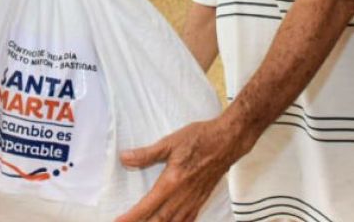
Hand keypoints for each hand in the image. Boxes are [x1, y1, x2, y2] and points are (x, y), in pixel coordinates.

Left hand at [116, 117, 253, 221]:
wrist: (228, 141)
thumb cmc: (200, 139)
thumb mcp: (170, 142)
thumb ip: (147, 154)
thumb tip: (125, 158)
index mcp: (172, 182)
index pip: (147, 206)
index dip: (132, 217)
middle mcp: (183, 196)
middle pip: (159, 220)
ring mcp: (194, 200)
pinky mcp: (202, 199)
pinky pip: (188, 220)